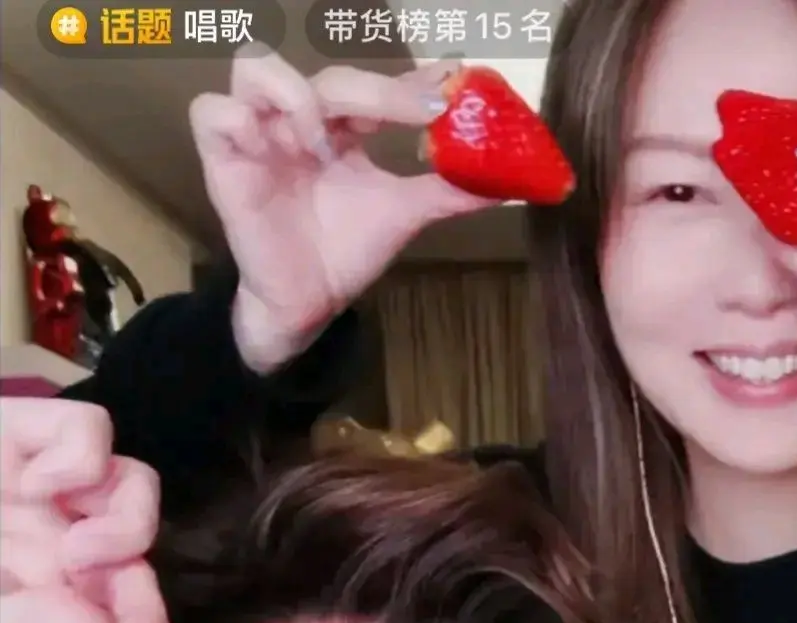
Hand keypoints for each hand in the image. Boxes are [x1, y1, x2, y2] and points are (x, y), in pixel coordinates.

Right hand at [0, 399, 166, 622]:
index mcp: (46, 592)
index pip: (128, 610)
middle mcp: (54, 536)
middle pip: (141, 553)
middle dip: (141, 594)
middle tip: (106, 618)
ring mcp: (41, 483)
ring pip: (135, 484)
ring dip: (125, 526)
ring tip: (72, 557)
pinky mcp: (17, 430)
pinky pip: (89, 427)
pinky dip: (77, 458)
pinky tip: (32, 488)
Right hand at [190, 46, 494, 373]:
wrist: (307, 302)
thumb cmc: (344, 251)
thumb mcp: (402, 215)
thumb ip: (446, 192)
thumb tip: (506, 183)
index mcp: (341, 127)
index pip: (374, 87)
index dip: (410, 81)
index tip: (453, 84)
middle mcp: (299, 121)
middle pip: (329, 76)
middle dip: (377, 89)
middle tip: (420, 111)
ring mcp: (260, 135)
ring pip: (255, 68)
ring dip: (296, 94)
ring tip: (326, 141)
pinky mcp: (225, 160)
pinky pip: (212, 113)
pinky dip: (239, 117)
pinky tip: (277, 147)